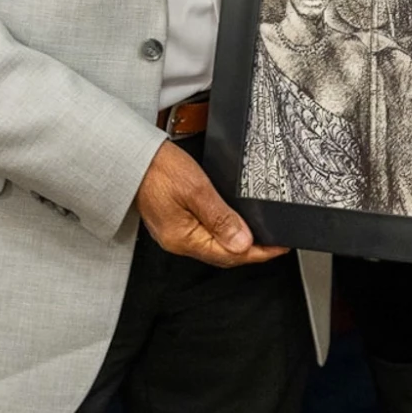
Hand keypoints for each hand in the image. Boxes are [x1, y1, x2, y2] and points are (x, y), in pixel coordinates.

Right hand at [134, 141, 286, 267]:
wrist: (132, 156)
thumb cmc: (159, 169)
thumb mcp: (197, 190)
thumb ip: (221, 218)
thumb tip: (243, 243)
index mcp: (183, 238)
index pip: (229, 255)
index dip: (258, 254)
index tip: (279, 248)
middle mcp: (177, 241)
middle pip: (222, 255)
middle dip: (251, 252)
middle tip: (276, 243)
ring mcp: (174, 233)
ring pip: (214, 247)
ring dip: (239, 244)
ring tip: (261, 237)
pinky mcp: (173, 223)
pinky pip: (204, 236)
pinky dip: (223, 234)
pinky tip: (233, 227)